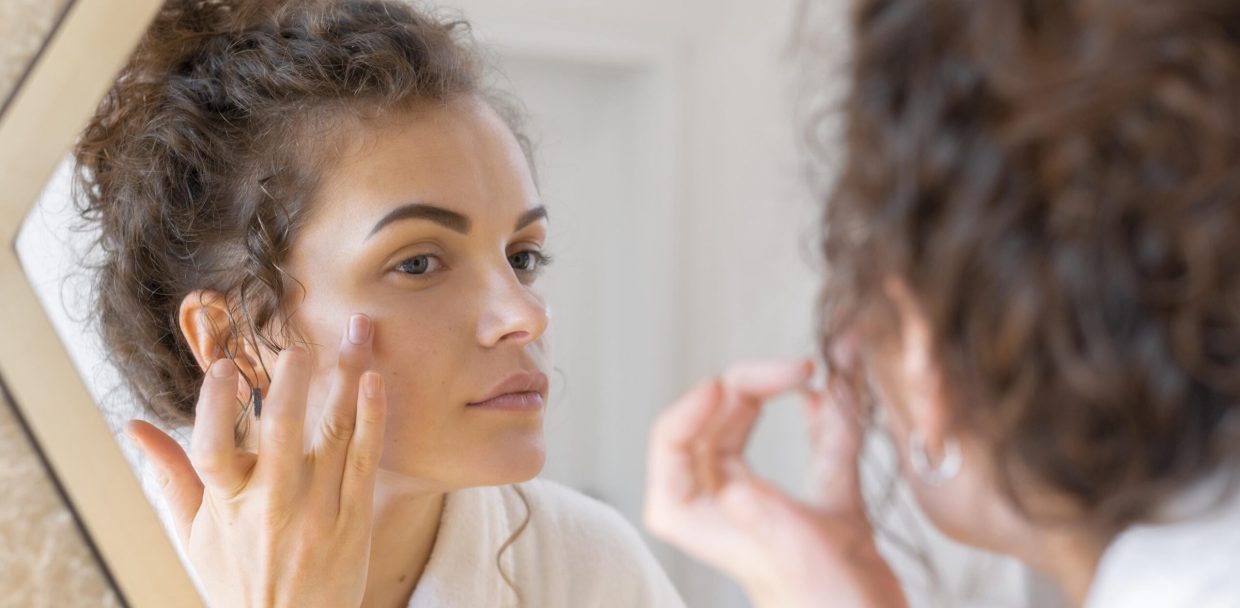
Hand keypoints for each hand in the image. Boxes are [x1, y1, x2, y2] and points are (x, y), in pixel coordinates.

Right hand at [125, 314, 385, 607]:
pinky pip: (366, 460)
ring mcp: (318, 511)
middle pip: (281, 434)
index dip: (214, 408)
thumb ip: (169, 475)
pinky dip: (372, 418)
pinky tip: (375, 382)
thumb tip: (132, 426)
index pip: (211, 451)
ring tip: (357, 333)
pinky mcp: (355, 519)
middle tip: (299, 346)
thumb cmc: (236, 578)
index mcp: (226, 505)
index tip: (222, 367)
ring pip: (334, 435)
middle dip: (292, 384)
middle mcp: (272, 506)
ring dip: (347, 379)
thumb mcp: (193, 534)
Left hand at [643, 358, 906, 607]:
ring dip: (776, 393)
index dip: (693, 405)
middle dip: (749, 386)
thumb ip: (766, 520)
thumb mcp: (796, 558)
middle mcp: (720, 505)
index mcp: (692, 516)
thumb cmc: (831, 607)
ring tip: (808, 373)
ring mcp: (761, 502)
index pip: (670, 443)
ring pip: (748, 426)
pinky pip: (802, 444)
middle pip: (712, 423)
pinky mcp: (806, 503)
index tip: (726, 385)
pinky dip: (817, 418)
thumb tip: (735, 491)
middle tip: (796, 370)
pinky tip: (827, 397)